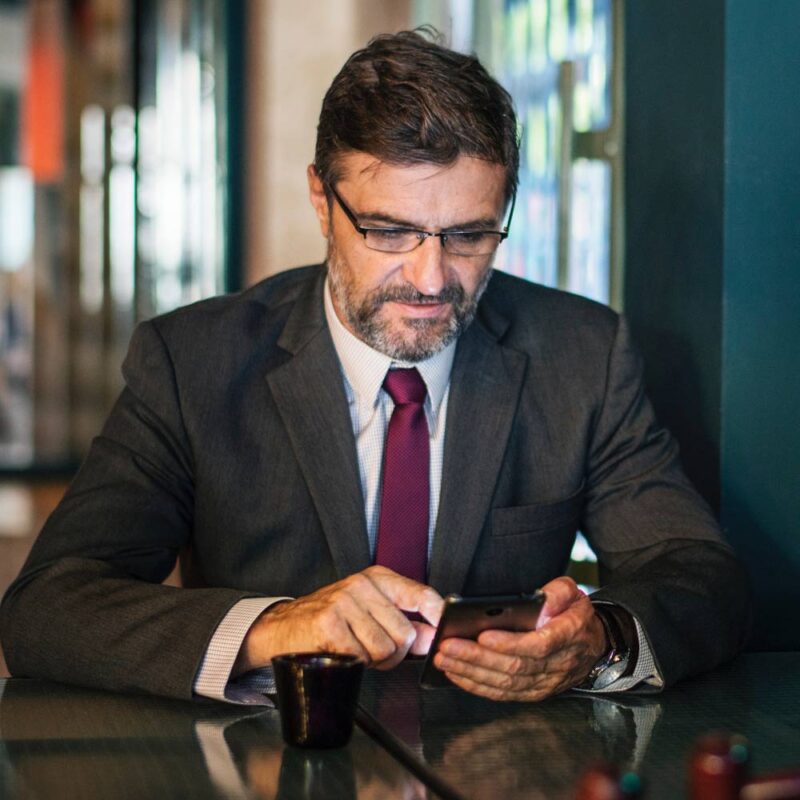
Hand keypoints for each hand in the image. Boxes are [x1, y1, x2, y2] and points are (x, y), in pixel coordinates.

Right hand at [233, 566, 443, 674]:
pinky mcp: (329, 624)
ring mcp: (344, 602)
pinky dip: (355, 663)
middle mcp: (362, 585)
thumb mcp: (370, 612)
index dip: (437, 616)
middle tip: (376, 652)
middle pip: (405, 633)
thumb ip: (402, 622)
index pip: (420, 594)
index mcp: (377, 578)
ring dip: (375, 661)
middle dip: (396, 654)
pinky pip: (361, 657)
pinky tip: (342, 653)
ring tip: (357, 650)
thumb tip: (430, 638)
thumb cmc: (332, 621)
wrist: (283, 627)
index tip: (442, 630)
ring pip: (386, 648)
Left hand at [432, 576, 606, 700]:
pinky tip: (456, 673)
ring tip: (444, 658)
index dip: (510, 643)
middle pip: (513, 667)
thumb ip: (558, 592)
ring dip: (471, 672)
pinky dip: (476, 685)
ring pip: (504, 683)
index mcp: (567, 637)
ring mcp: (543, 683)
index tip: (483, 634)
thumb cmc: (575, 616)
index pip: (537, 646)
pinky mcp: (531, 692)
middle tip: (447, 645)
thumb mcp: (574, 594)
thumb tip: (540, 601)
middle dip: (476, 657)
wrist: (592, 645)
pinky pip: (502, 693)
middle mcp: (555, 665)